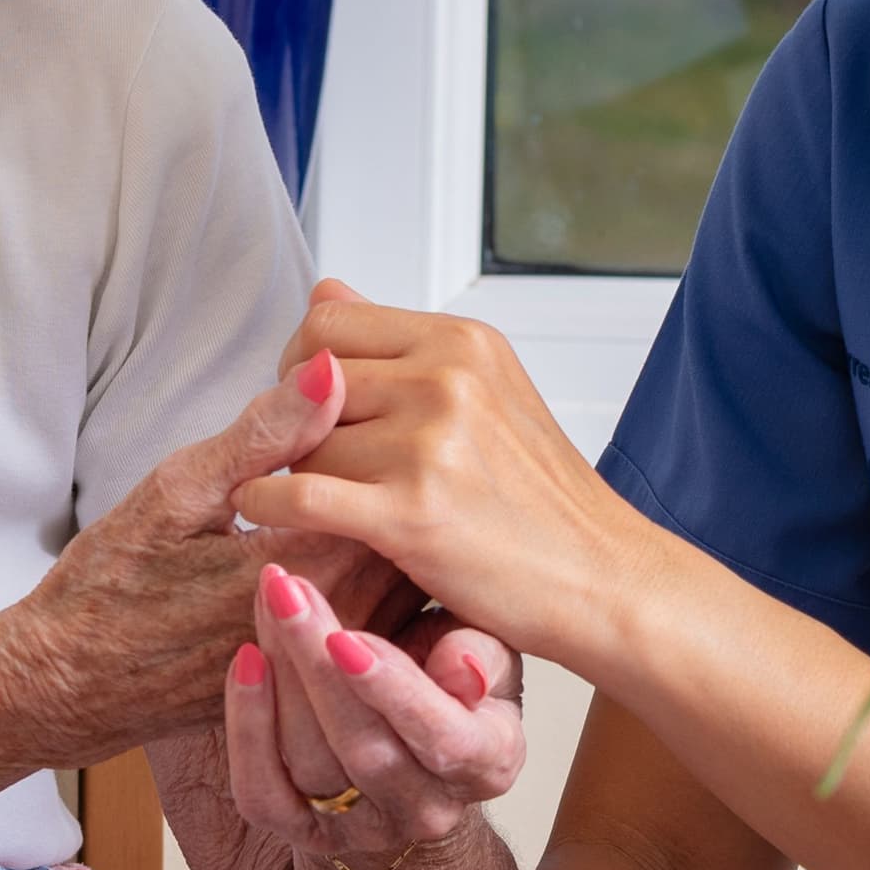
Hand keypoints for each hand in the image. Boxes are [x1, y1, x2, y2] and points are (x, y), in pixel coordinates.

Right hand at [0, 356, 401, 766]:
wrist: (69, 685)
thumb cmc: (110, 587)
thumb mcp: (179, 492)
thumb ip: (265, 433)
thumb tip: (331, 368)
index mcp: (308, 570)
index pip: (398, 488)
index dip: (388, 438)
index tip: (370, 407)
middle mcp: (335, 627)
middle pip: (415, 540)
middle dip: (401, 487)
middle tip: (378, 442)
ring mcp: (333, 663)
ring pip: (405, 584)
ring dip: (392, 535)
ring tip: (360, 493)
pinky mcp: (323, 683)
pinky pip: (381, 625)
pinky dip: (375, 581)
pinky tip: (342, 549)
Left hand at [223, 561, 523, 869]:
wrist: (416, 741)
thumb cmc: (454, 679)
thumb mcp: (489, 651)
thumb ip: (483, 652)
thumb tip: (463, 669)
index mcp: (488, 764)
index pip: (442, 739)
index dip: (392, 691)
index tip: (344, 638)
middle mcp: (429, 809)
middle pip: (364, 748)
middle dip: (316, 663)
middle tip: (287, 590)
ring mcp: (367, 829)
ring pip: (310, 764)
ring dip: (280, 676)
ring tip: (270, 600)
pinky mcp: (308, 834)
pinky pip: (264, 795)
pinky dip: (247, 731)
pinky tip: (246, 662)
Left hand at [229, 281, 656, 669]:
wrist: (603, 579)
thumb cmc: (542, 498)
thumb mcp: (488, 391)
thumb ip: (401, 346)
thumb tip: (324, 289)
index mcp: (462, 342)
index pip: (328, 320)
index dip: (300, 364)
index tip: (310, 406)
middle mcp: (447, 379)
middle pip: (307, 381)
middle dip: (295, 422)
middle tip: (309, 458)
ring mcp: (430, 444)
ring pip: (303, 444)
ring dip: (297, 475)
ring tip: (327, 501)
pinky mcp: (412, 514)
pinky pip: (298, 495)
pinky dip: (267, 505)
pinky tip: (267, 516)